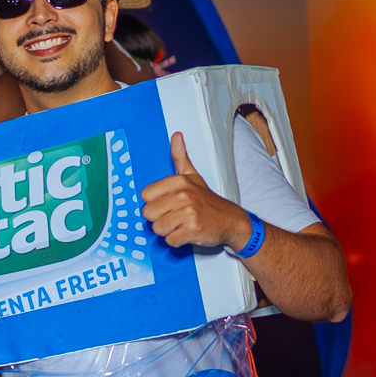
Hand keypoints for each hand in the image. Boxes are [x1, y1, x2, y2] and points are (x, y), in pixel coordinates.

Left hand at [141, 132, 254, 252]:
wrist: (231, 220)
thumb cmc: (208, 201)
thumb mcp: (193, 176)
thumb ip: (180, 157)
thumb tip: (176, 135)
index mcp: (179, 181)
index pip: (145, 196)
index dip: (155, 203)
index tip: (169, 204)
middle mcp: (183, 195)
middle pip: (148, 214)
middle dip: (160, 218)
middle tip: (176, 216)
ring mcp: (188, 213)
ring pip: (157, 229)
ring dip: (168, 231)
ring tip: (182, 224)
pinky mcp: (192, 230)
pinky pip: (170, 240)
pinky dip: (177, 241)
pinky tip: (188, 232)